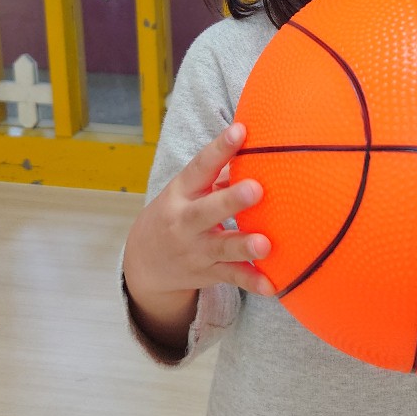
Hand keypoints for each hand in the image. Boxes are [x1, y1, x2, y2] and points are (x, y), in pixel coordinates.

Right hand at [123, 123, 275, 304]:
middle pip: (207, 210)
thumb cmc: (178, 212)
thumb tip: (256, 151)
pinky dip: (252, 282)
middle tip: (256, 189)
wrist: (144, 262)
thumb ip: (220, 173)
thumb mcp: (188, 190)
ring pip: (221, 247)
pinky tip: (272, 285)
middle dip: (231, 200)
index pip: (200, 166)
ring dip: (243, 246)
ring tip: (265, 244)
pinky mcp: (208, 272)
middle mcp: (185, 221)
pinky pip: (232, 277)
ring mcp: (196, 249)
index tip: (240, 130)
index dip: (219, 148)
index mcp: (182, 192)